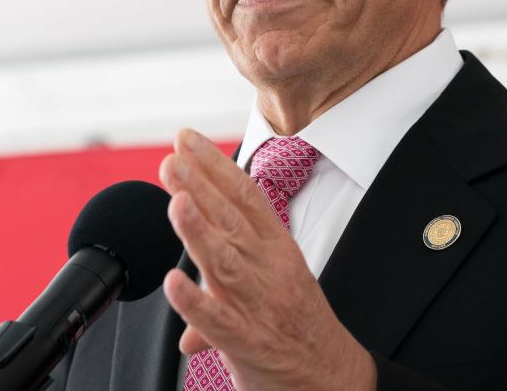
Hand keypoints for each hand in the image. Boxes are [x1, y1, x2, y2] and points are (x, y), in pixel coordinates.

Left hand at [159, 128, 376, 390]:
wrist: (333, 380)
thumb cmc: (299, 328)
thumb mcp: (272, 284)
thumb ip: (224, 269)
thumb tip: (184, 272)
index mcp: (277, 249)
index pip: (246, 197)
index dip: (215, 166)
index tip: (188, 140)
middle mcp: (269, 270)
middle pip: (232, 220)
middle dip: (200, 185)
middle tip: (172, 157)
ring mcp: (259, 305)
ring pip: (225, 261)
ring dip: (198, 230)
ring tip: (176, 200)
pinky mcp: (248, 343)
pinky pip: (218, 321)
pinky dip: (195, 302)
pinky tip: (173, 282)